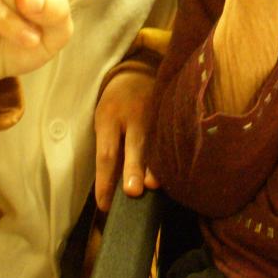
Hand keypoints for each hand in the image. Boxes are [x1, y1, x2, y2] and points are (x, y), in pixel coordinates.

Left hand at [93, 69, 159, 210]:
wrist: (136, 73)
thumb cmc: (115, 106)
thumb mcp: (104, 122)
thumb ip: (110, 150)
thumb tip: (113, 189)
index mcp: (109, 117)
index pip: (107, 152)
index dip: (105, 179)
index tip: (104, 205)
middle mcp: (133, 114)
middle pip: (133, 144)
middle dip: (133, 168)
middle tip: (133, 191)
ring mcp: (155, 112)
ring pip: (157, 141)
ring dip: (155, 165)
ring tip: (154, 185)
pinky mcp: (169, 113)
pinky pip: (170, 136)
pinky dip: (170, 155)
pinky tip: (173, 173)